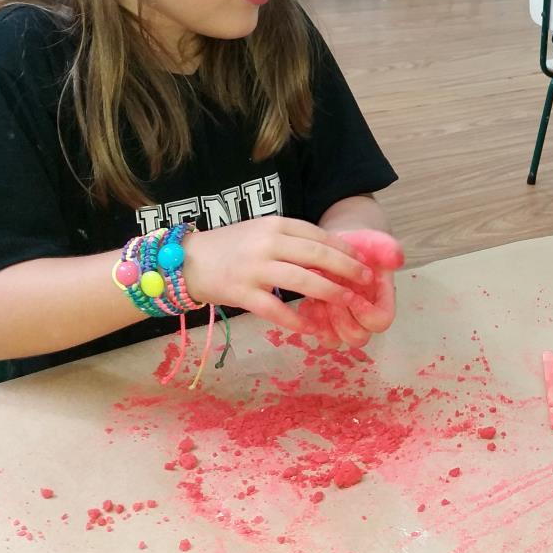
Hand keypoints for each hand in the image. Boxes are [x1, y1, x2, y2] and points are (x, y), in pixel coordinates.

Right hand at [182, 217, 371, 332]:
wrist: (186, 261)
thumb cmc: (231, 248)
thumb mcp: (261, 233)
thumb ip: (291, 241)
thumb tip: (331, 256)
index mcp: (274, 225)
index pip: (318, 235)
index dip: (344, 249)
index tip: (363, 261)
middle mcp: (267, 243)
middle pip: (317, 255)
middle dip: (347, 269)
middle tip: (365, 282)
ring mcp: (254, 268)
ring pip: (302, 281)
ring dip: (330, 293)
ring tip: (348, 302)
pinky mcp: (242, 293)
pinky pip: (275, 309)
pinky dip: (296, 320)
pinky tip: (311, 328)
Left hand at [297, 230, 404, 348]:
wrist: (339, 246)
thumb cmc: (361, 247)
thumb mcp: (377, 242)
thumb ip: (389, 250)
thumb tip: (396, 260)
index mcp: (381, 302)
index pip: (380, 322)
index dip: (366, 313)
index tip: (353, 294)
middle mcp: (363, 317)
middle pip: (358, 338)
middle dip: (342, 319)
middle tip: (331, 298)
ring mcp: (343, 321)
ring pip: (335, 340)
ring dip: (324, 323)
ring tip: (317, 300)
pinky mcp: (324, 320)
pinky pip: (316, 333)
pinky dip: (310, 320)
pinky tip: (308, 301)